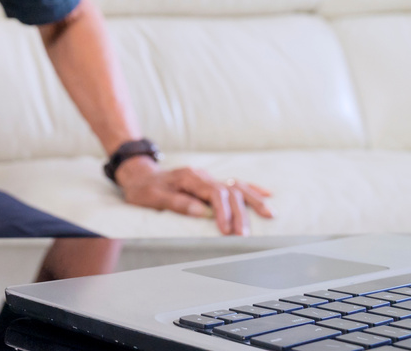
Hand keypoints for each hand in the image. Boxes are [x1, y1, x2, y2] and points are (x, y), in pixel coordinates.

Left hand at [115, 156, 272, 235]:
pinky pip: (235, 183)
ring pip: (236, 186)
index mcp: (189, 177)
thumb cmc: (144, 190)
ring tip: (269, 214)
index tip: (226, 231)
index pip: (213, 194)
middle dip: (239, 213)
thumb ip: (176, 203)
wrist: (140, 176)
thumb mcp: (152, 197)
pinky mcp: (211, 182)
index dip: (222, 212)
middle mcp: (202, 175)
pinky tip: (267, 195)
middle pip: (229, 191)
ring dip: (253, 201)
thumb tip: (201, 212)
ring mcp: (208, 178)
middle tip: (244, 235)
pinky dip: (251, 189)